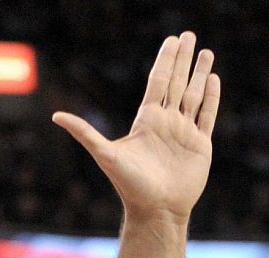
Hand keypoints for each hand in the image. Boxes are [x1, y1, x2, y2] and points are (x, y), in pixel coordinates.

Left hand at [53, 33, 218, 220]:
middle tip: (189, 35)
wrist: (155, 210)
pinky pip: (207, 116)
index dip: (165, 60)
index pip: (158, 81)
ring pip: (194, 95)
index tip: (173, 40)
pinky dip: (212, 98)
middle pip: (176, 82)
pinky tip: (213, 80)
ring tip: (206, 52)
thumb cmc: (129, 185)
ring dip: (200, 73)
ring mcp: (183, 132)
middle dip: (183, 59)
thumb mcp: (105, 154)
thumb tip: (55, 116)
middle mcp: (166, 122)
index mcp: (146, 120)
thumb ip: (84, 132)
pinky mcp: (199, 145)